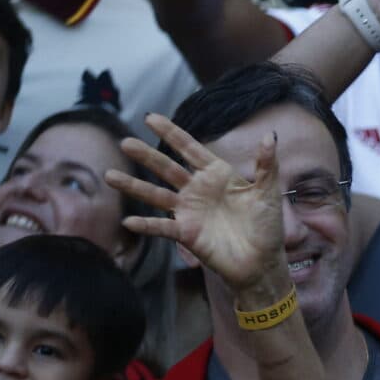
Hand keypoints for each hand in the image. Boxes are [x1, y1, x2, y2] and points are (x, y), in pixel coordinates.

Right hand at [107, 113, 288, 293]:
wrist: (262, 262)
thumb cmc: (266, 225)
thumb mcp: (269, 192)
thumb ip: (267, 165)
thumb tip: (269, 136)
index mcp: (217, 175)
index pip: (190, 149)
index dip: (171, 133)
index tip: (150, 117)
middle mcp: (198, 190)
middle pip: (167, 168)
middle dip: (146, 156)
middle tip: (125, 142)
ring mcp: (189, 211)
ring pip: (156, 195)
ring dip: (133, 186)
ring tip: (109, 175)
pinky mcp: (186, 234)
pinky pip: (162, 228)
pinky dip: (146, 225)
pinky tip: (128, 222)